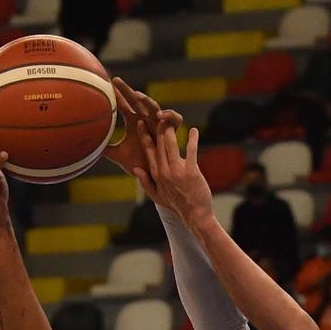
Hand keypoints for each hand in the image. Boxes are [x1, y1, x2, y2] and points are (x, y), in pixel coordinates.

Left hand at [106, 79, 183, 181]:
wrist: (152, 176)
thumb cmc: (137, 163)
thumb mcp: (118, 155)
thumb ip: (105, 149)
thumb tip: (87, 147)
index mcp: (133, 122)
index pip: (123, 105)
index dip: (116, 96)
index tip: (106, 85)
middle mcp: (146, 119)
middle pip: (136, 101)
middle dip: (127, 90)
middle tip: (116, 81)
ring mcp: (159, 123)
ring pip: (154, 107)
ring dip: (146, 101)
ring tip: (137, 96)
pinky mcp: (172, 131)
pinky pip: (175, 119)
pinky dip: (170, 115)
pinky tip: (161, 116)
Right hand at [137, 119, 212, 233]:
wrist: (195, 215)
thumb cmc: (177, 205)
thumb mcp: (157, 196)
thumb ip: (145, 182)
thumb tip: (135, 169)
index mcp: (157, 175)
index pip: (148, 152)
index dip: (145, 136)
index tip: (142, 123)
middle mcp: (165, 172)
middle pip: (159, 144)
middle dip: (157, 127)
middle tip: (157, 114)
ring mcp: (177, 172)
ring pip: (171, 145)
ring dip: (170, 130)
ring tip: (171, 119)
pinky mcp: (191, 172)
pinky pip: (191, 151)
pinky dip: (192, 140)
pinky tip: (194, 131)